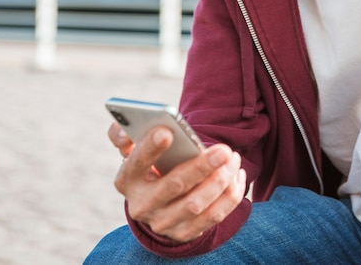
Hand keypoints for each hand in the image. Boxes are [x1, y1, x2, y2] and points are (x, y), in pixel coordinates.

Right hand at [108, 122, 246, 242]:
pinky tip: (237, 175)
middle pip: (174, 185)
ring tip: (234, 158)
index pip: (136, 163)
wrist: (158, 203)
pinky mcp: (185, 233)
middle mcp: (142, 205)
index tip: (167, 131)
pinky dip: (230, 196)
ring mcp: (163, 223)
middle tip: (224, 150)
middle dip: (201, 167)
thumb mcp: (135, 150)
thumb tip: (123, 127)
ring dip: (221, 180)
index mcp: (127, 179)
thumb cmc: (151, 165)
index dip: (150, 149)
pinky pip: (213, 217)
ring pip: (197, 204)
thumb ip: (125, 135)